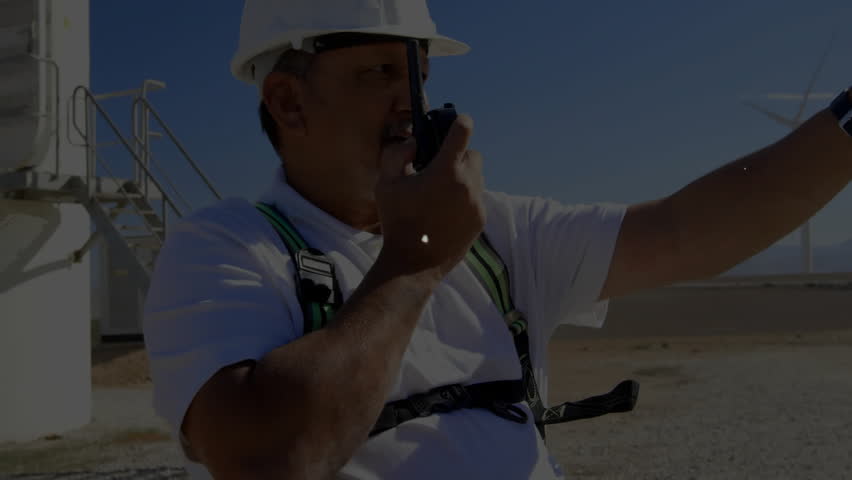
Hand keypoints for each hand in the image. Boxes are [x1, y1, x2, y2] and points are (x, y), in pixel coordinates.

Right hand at [374, 115, 484, 278]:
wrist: (413, 264)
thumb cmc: (397, 222)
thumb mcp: (385, 183)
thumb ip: (397, 154)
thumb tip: (415, 144)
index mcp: (446, 170)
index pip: (463, 130)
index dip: (459, 121)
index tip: (454, 123)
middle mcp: (468, 184)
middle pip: (473, 154)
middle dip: (459, 156)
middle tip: (439, 168)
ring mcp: (477, 203)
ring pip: (477, 177)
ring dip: (462, 178)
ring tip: (440, 193)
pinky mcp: (480, 220)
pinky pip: (476, 198)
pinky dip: (464, 198)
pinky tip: (444, 211)